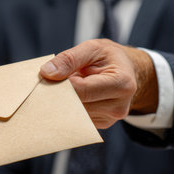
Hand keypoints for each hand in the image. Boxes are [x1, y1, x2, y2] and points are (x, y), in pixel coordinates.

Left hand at [40, 39, 157, 128]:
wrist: (126, 71)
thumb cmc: (108, 57)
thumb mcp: (92, 48)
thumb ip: (69, 59)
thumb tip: (47, 73)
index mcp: (122, 83)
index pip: (82, 90)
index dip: (61, 84)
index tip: (48, 76)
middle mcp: (118, 106)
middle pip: (77, 106)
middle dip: (59, 94)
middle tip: (49, 82)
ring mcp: (110, 119)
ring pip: (73, 115)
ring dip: (62, 102)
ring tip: (64, 87)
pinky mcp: (100, 125)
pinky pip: (76, 120)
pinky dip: (68, 108)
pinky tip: (69, 97)